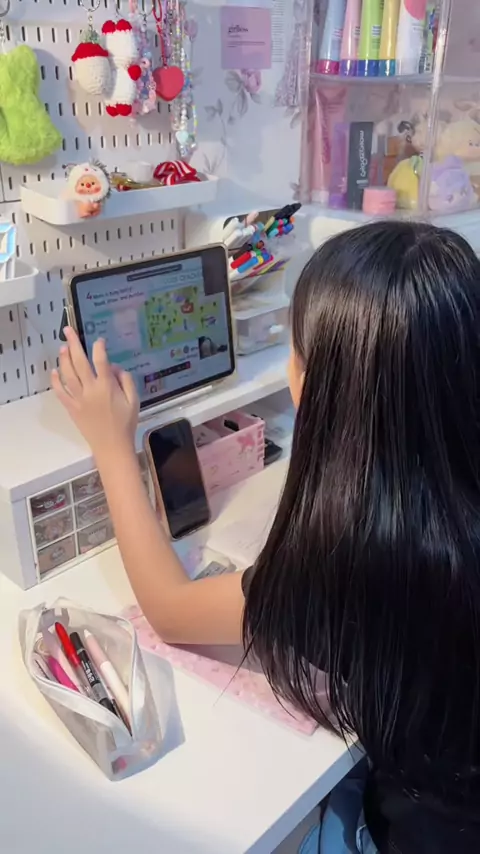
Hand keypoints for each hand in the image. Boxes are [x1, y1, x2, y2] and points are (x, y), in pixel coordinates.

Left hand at [52, 327, 138, 458]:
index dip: (99, 347)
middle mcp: (90, 389)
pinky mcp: (71, 408)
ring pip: (67, 374)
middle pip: (79, 362)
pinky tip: (54, 370)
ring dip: (64, 359)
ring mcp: (78, 399)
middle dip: (73, 344)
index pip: (100, 360)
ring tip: (63, 347)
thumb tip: (115, 367)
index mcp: (107, 387)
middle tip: (68, 330)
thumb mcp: (134, 400)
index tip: (99, 341)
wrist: (112, 446)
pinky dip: (56, 380)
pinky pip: (60, 391)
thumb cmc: (126, 424)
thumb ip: (126, 381)